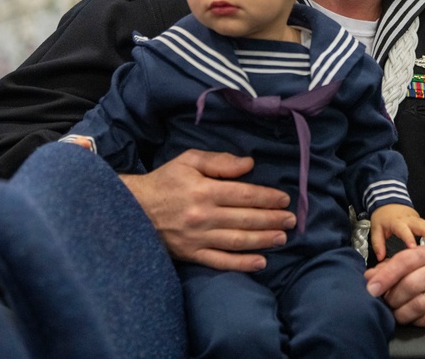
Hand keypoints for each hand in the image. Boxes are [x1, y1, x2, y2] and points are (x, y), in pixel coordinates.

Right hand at [121, 150, 295, 270]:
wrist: (133, 208)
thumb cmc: (165, 181)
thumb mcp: (189, 161)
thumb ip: (220, 161)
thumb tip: (249, 165)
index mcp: (204, 190)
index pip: (245, 195)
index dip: (268, 197)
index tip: (285, 199)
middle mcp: (203, 216)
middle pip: (246, 219)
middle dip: (272, 219)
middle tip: (291, 220)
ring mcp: (197, 238)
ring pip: (237, 241)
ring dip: (263, 240)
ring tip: (282, 238)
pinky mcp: (191, 254)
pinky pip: (220, 261)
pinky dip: (242, 264)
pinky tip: (260, 262)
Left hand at [364, 245, 424, 326]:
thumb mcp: (408, 266)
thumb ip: (386, 269)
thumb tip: (368, 278)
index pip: (404, 261)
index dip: (385, 276)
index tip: (371, 289)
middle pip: (410, 285)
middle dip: (392, 298)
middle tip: (386, 304)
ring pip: (419, 304)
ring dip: (402, 313)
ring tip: (396, 314)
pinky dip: (417, 322)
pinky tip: (412, 319)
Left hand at [369, 204, 424, 261]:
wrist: (388, 203)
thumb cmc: (382, 218)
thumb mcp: (376, 229)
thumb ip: (378, 244)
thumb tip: (380, 258)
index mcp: (397, 222)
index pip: (403, 230)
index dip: (409, 238)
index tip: (414, 248)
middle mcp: (409, 220)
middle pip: (422, 227)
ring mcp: (417, 219)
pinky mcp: (421, 220)